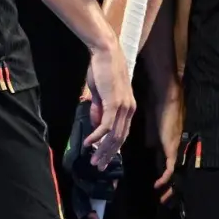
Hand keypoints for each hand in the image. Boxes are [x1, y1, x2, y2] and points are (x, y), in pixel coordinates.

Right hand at [83, 44, 134, 169]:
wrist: (106, 53)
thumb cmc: (102, 70)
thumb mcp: (100, 94)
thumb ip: (99, 110)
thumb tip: (95, 126)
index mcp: (129, 108)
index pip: (123, 134)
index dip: (113, 148)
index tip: (104, 158)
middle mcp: (129, 110)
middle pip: (120, 139)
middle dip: (108, 154)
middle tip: (98, 166)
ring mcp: (123, 107)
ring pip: (114, 136)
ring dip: (102, 149)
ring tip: (93, 159)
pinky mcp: (115, 103)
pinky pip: (106, 126)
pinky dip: (97, 136)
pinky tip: (88, 142)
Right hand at [153, 92, 182, 202]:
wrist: (165, 101)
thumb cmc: (157, 111)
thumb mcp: (151, 130)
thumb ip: (150, 140)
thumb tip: (148, 148)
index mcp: (168, 147)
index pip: (168, 167)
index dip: (165, 180)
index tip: (158, 189)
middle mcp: (174, 151)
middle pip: (175, 174)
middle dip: (172, 190)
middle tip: (165, 201)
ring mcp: (174, 150)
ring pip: (175, 174)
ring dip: (170, 188)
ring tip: (163, 199)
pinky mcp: (172, 148)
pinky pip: (170, 167)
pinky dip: (165, 177)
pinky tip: (158, 185)